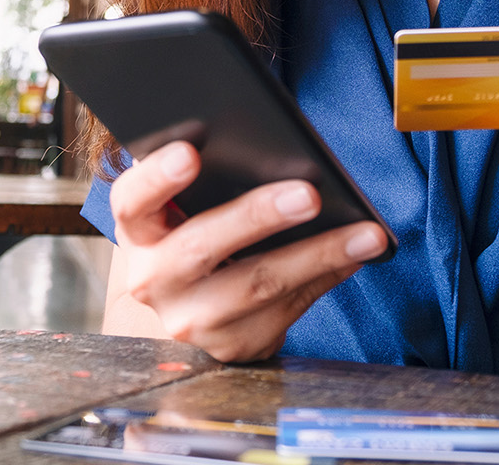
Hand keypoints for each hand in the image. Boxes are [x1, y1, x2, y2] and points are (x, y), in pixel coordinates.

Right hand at [108, 140, 389, 361]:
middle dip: (258, 217)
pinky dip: (326, 278)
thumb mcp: (187, 207)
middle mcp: (152, 278)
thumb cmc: (198, 230)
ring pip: (256, 285)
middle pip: (201, 246)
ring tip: (365, 234)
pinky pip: (286, 310)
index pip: (133, 199)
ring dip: (318, 255)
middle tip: (309, 194)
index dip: (157, 177)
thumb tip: (286, 156)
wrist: (191, 305)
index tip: (191, 153)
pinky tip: (355, 256)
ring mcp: (189, 319)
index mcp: (137, 228)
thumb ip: (213, 181)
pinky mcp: (229, 346)